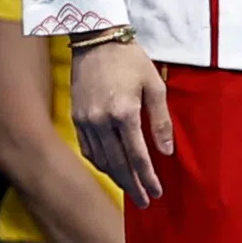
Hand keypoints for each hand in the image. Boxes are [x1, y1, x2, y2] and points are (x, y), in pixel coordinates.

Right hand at [70, 40, 170, 204]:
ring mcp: (85, 120)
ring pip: (101, 159)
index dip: (147, 177)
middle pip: (117, 164)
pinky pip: (88, 149)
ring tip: (131, 189)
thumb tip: (165, 151)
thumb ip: (160, 121)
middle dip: (132, 185)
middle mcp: (101, 120)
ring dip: (116, 177)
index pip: (137, 155)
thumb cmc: (131, 61)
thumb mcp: (155, 86)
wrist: (96, 41)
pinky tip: (111, 169)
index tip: (157, 192)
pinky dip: (100, 162)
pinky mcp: (76, 117)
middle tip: (145, 201)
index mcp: (124, 113)